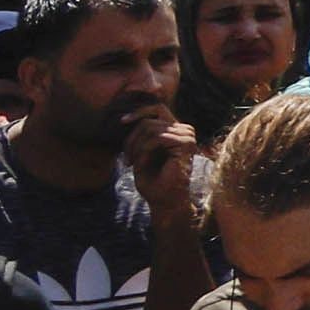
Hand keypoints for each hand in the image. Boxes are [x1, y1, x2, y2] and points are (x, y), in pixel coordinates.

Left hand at [119, 103, 200, 223]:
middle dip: (132, 138)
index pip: (157, 108)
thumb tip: (128, 116)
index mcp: (176, 129)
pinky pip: (157, 138)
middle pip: (150, 119)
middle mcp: (184, 129)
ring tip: (132, 163)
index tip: (122, 122)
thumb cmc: (153, 180)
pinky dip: (143, 152)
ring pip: (151, 128)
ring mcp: (187, 136)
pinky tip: (140, 165)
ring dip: (136, 147)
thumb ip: (142, 134)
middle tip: (126, 158)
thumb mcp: (142, 153)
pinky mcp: (185, 144)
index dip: (139, 111)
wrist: (164, 201)